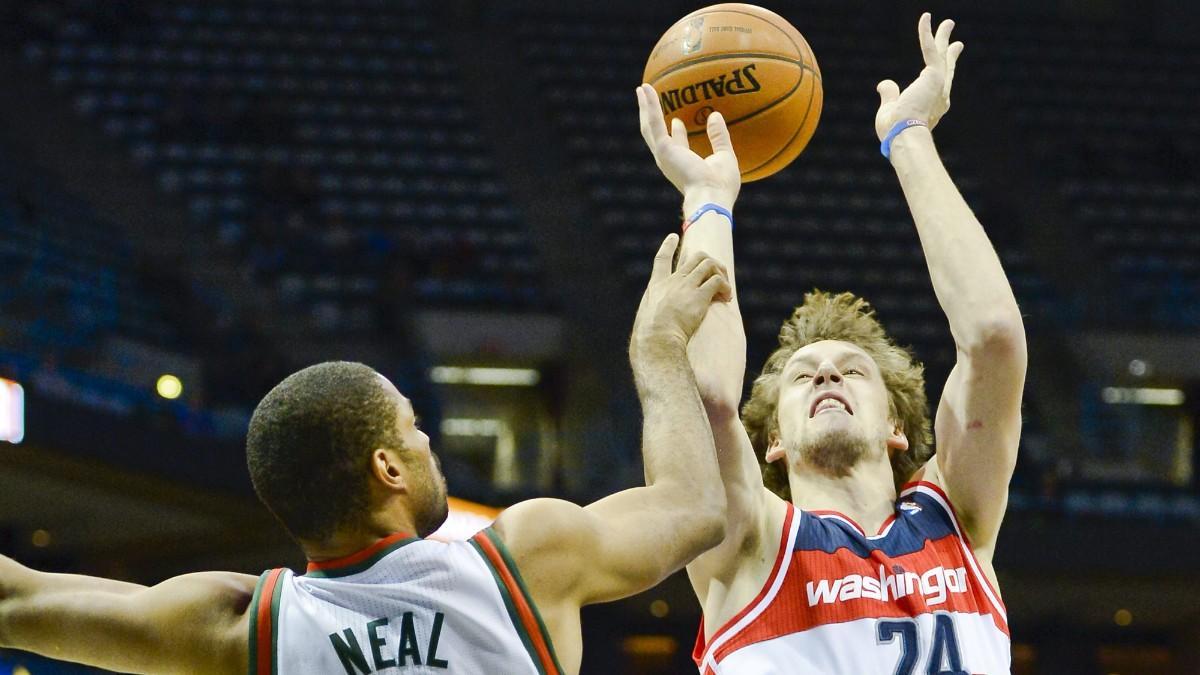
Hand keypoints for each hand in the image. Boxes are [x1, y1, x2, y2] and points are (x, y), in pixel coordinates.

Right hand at [631, 234, 731, 360]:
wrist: (656, 340)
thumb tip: (648, 329)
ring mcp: (686, 287)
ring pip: (709, 264)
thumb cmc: (648, 339)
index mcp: (656, 287)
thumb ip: (651, 317)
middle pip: (696, 256)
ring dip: (721, 274)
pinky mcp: (699, 297)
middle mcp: (672, 282)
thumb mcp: (644, 321)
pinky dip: (726, 288)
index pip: (661, 260)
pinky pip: (718, 282)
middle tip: (718, 278)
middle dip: (710, 262)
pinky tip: (726, 298)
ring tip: (724, 291)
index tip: (673, 236)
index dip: (667, 246)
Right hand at [636, 83, 739, 208]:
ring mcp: (663, 155)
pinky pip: (654, 123)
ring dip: (645, 107)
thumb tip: (715, 115)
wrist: (712, 198)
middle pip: (655, 135)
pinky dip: (650, 106)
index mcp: (683, 165)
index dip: (677, 132)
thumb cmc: (721, 185)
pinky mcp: (663, 149)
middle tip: (647, 101)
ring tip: (641, 89)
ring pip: (649, 126)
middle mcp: (669, 160)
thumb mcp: (725, 156)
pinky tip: (646, 90)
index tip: (678, 120)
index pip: (677, 146)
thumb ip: (719, 136)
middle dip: (651, 118)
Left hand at [875, 13, 963, 141]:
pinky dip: (926, 33)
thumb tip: (884, 83)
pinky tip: (925, 18)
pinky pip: (929, 49)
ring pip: (941, 55)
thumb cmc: (894, 130)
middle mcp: (940, 96)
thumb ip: (890, 95)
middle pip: (946, 69)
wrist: (903, 135)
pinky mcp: (933, 76)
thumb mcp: (889, 110)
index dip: (941, 74)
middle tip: (957, 43)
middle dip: (950, 54)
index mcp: (932, 105)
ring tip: (947, 22)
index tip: (943, 68)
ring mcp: (939, 85)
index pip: (937, 86)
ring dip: (943, 37)